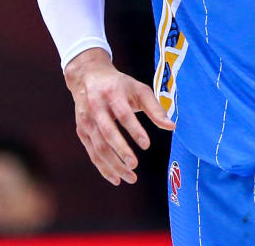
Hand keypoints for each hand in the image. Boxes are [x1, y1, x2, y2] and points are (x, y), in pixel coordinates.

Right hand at [63, 48, 175, 185]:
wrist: (89, 77)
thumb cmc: (120, 85)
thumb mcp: (139, 90)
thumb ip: (155, 109)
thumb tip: (172, 127)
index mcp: (112, 94)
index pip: (123, 114)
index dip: (135, 130)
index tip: (146, 145)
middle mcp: (96, 107)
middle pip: (107, 133)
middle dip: (121, 150)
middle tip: (135, 165)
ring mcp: (86, 120)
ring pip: (98, 147)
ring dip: (113, 164)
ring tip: (131, 177)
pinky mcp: (82, 131)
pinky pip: (92, 152)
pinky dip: (103, 167)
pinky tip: (116, 178)